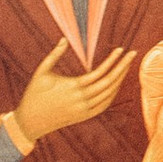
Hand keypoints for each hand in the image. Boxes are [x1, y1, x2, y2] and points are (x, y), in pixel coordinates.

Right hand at [11, 43, 135, 149]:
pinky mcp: (84, 116)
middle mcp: (81, 99)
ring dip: (120, 79)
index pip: (99, 72)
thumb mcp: (41, 72)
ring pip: (109, 94)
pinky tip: (117, 83)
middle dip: (123, 67)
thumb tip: (64, 39)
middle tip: (133, 54)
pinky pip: (105, 104)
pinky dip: (113, 93)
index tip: (121, 49)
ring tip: (127, 65)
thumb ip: (54, 55)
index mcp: (72, 86)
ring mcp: (84, 109)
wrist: (29, 122)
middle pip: (109, 82)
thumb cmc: (33, 94)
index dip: (112, 60)